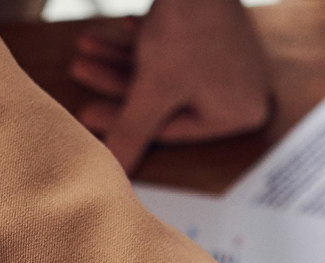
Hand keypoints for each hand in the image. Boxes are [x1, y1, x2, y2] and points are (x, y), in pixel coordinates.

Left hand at [70, 0, 271, 174]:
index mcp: (240, 115)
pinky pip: (178, 47)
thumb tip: (113, 170)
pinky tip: (119, 29)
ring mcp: (234, 59)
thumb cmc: (187, 29)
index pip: (172, 129)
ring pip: (167, 70)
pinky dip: (146, 41)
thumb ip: (132, 131)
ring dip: (123, 60)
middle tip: (80, 71)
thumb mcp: (153, 89)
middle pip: (167, 99)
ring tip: (85, 46)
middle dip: (119, 84)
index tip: (85, 112)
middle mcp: (244, 90)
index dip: (124, 121)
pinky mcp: (219, 30)